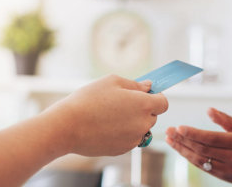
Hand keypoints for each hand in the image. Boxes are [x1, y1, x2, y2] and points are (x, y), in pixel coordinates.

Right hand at [45, 75, 167, 155]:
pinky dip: (123, 133)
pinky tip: (105, 126)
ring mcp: (133, 139)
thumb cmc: (88, 100)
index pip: (163, 103)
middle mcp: (142, 124)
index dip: (156, 97)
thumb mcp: (112, 82)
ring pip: (141, 128)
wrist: (67, 126)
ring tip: (111, 114)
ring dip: (133, 122)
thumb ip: (135, 85)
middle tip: (122, 102)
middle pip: (153, 116)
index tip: (145, 94)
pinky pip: (129, 139)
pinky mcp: (123, 149)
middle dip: (143, 109)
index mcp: (144, 105)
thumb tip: (149, 87)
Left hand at [165, 108, 231, 186]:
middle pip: (203, 149)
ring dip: (182, 149)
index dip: (194, 134)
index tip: (179, 127)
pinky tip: (179, 148)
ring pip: (200, 159)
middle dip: (183, 140)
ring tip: (169, 139)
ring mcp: (227, 169)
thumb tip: (208, 110)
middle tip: (169, 131)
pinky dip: (188, 157)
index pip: (212, 138)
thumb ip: (225, 119)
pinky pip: (202, 166)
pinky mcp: (221, 176)